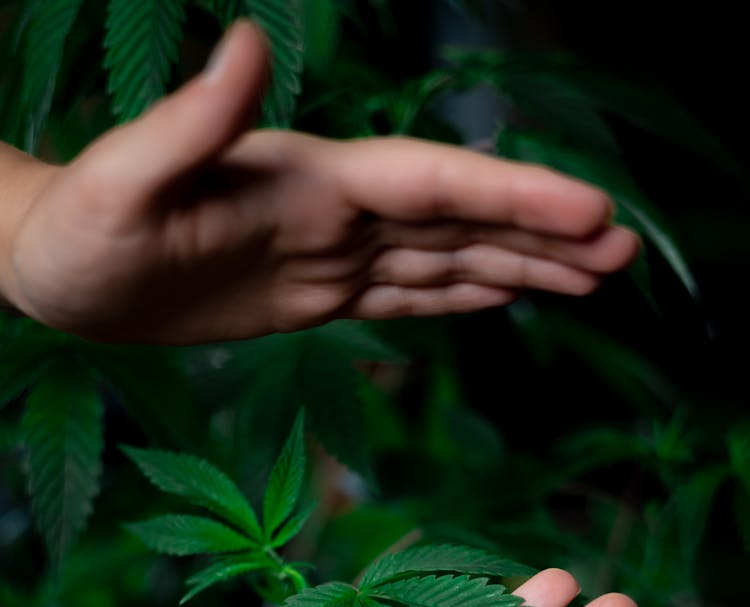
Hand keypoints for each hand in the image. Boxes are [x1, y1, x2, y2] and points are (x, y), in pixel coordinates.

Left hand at [4, 20, 640, 343]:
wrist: (58, 271)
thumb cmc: (82, 227)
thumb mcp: (125, 177)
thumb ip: (195, 121)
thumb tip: (253, 42)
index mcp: (308, 180)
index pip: (431, 184)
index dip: (511, 196)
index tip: (589, 211)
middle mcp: (334, 214)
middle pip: (458, 221)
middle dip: (543, 233)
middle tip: (624, 251)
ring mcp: (328, 256)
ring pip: (443, 262)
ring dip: (519, 267)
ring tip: (591, 278)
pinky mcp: (312, 298)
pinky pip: (401, 299)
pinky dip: (457, 299)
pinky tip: (500, 296)